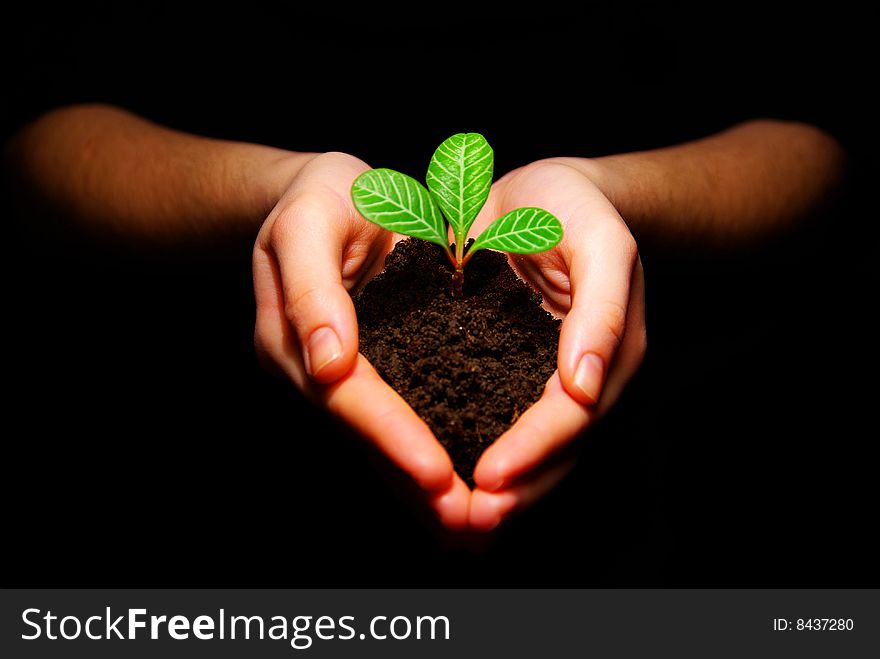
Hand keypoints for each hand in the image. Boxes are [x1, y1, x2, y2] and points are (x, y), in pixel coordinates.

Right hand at [252, 152, 470, 530]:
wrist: (323, 196)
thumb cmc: (319, 196)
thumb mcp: (309, 218)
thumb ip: (311, 286)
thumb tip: (327, 361)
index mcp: (290, 338)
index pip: (346, 397)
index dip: (391, 435)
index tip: (436, 473)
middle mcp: (309, 369)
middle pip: (364, 435)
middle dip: (413, 481)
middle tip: (468, 522)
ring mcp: (334, 377)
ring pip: (378, 442)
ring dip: (420, 487)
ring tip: (474, 523)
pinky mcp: (365, 373)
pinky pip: (393, 423)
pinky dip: (421, 457)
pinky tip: (457, 487)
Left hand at [469, 159, 646, 530]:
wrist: (545, 191)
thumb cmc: (577, 208)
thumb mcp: (600, 242)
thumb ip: (600, 309)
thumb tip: (587, 387)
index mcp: (606, 353)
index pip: (571, 417)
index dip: (534, 451)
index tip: (489, 479)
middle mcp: (577, 378)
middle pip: (552, 452)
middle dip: (513, 491)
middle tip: (466, 523)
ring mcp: (541, 378)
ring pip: (523, 449)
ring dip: (493, 490)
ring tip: (448, 519)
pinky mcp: (505, 368)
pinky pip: (490, 419)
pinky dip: (468, 451)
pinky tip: (436, 475)